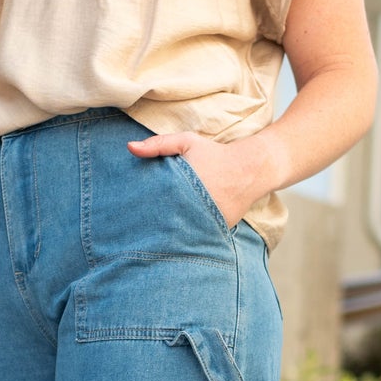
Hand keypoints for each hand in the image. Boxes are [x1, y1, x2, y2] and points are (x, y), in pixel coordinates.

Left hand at [127, 131, 265, 229]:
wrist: (251, 169)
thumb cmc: (215, 154)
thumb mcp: (187, 142)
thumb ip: (158, 144)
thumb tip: (130, 147)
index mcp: (180, 187)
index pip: (151, 204)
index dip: (140, 208)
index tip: (129, 210)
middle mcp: (193, 207)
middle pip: (162, 222)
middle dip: (150, 224)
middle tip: (134, 229)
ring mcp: (205, 221)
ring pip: (179, 233)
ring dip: (168, 233)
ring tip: (152, 238)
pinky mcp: (216, 231)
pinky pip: (196, 236)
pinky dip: (187, 236)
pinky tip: (176, 237)